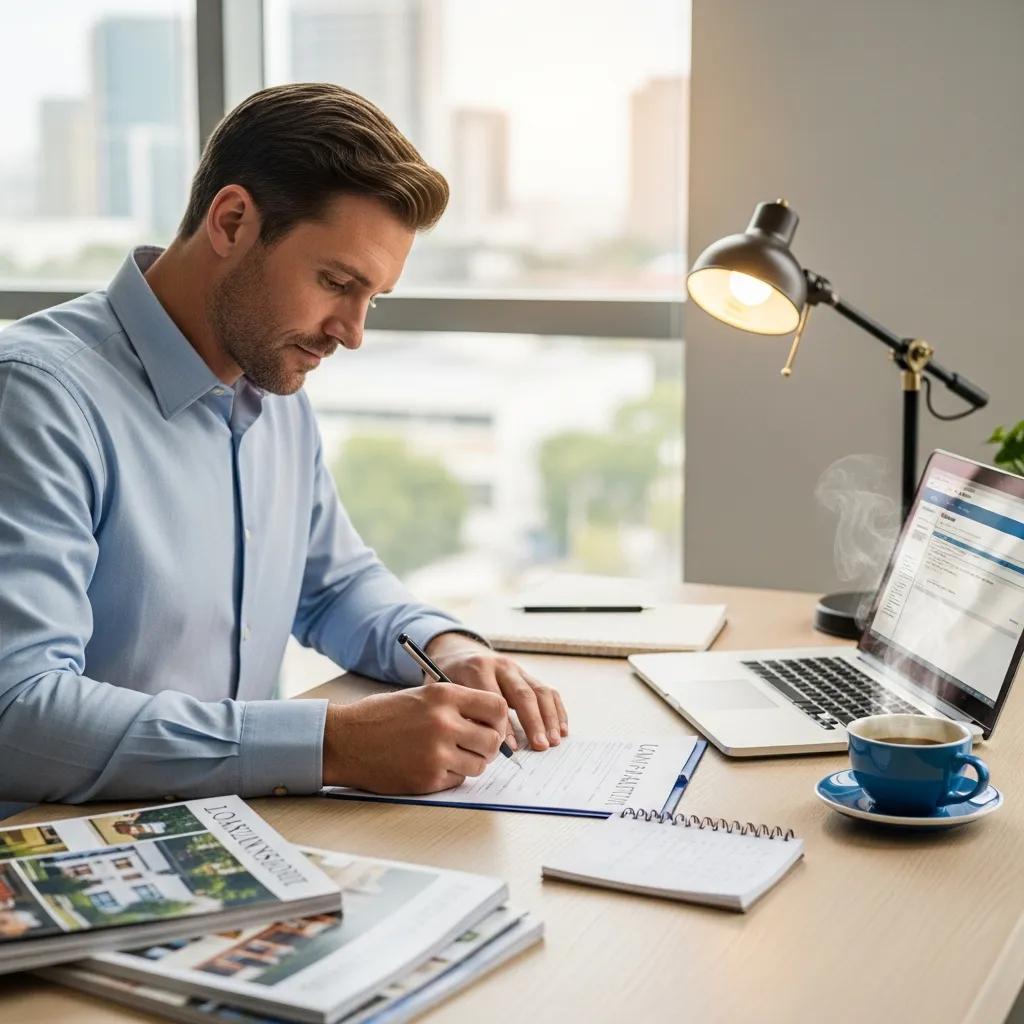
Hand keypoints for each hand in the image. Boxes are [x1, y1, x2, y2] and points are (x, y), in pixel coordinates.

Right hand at [322, 685, 506, 793]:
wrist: (345, 740)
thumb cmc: (381, 716)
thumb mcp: (421, 696)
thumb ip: (455, 706)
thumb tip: (490, 722)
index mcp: (444, 696)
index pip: (497, 707)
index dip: (499, 719)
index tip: (492, 726)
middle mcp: (444, 722)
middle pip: (493, 739)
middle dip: (488, 746)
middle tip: (475, 746)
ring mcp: (437, 753)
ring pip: (480, 764)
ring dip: (471, 762)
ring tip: (451, 755)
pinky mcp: (428, 778)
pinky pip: (458, 780)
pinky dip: (450, 776)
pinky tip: (431, 766)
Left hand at [426, 633, 568, 751]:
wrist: (457, 653)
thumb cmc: (449, 679)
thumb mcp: (446, 691)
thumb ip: (463, 712)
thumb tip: (483, 743)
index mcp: (477, 669)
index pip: (495, 698)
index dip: (504, 725)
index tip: (509, 748)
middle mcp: (500, 666)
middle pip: (522, 694)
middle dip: (533, 722)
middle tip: (539, 746)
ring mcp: (516, 669)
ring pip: (540, 691)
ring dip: (549, 718)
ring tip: (553, 741)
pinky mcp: (526, 675)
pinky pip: (547, 691)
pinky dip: (556, 711)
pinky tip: (561, 729)